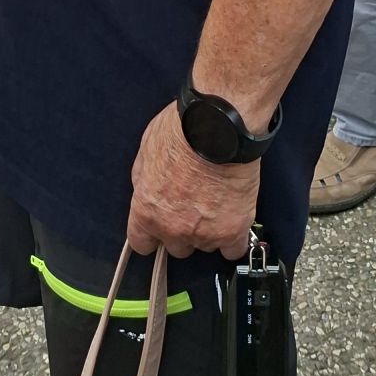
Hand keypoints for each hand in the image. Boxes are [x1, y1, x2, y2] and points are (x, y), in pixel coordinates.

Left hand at [127, 102, 258, 260]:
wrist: (219, 126)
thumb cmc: (183, 130)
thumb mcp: (147, 149)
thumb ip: (144, 179)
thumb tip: (146, 190)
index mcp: (147, 210)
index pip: (142, 243)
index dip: (151, 235)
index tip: (160, 228)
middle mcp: (173, 228)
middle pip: (176, 247)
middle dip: (183, 228)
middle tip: (194, 204)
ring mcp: (204, 234)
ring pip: (205, 245)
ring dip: (210, 229)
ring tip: (218, 199)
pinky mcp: (232, 231)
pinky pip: (233, 250)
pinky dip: (234, 237)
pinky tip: (234, 219)